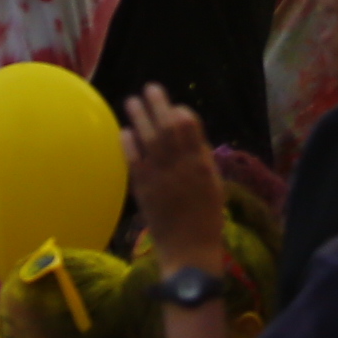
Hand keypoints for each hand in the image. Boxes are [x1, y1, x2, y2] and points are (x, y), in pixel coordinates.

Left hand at [118, 84, 227, 269]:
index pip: (191, 128)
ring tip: (132, 101)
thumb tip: (192, 138)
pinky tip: (124, 130)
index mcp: (201, 164)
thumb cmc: (206, 218)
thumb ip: (202, 161)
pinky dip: (128, 143)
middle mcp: (181, 165)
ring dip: (140, 117)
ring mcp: (161, 176)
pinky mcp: (144, 189)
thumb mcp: (214, 186)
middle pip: (168, 127)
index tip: (174, 107)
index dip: (180, 113)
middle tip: (150, 88)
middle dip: (158, 105)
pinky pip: (134, 160)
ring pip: (149, 138)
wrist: (190, 249)